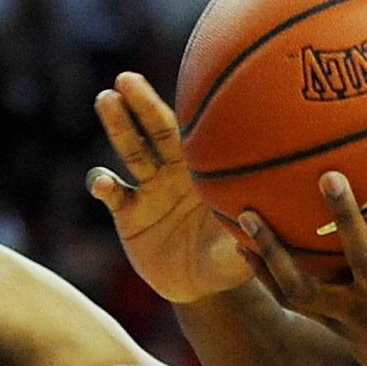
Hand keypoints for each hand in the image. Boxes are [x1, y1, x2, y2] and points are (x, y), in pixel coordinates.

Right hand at [89, 72, 255, 303]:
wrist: (203, 287)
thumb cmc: (232, 260)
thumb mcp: (245, 251)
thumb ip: (251, 237)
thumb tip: (263, 227)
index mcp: (205, 170)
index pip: (191, 133)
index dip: (186, 112)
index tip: (183, 91)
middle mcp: (175, 171)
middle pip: (155, 130)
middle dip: (141, 103)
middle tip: (127, 78)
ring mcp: (149, 189)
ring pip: (132, 152)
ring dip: (119, 126)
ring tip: (106, 100)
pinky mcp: (128, 214)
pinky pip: (114, 194)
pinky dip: (103, 185)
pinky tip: (102, 182)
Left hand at [251, 155, 366, 365]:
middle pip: (361, 261)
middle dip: (347, 222)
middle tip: (329, 177)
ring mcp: (354, 317)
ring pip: (306, 289)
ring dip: (275, 254)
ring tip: (248, 217)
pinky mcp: (334, 325)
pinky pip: (291, 299)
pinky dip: (264, 272)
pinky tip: (239, 242)